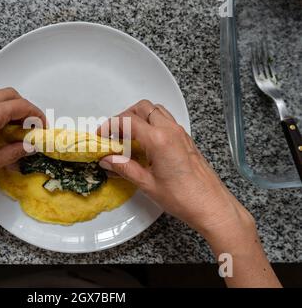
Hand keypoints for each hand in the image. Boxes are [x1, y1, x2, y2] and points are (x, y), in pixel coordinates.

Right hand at [98, 100, 253, 236]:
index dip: (110, 126)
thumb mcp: (147, 184)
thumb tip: (108, 160)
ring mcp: (180, 133)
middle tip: (113, 134)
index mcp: (159, 140)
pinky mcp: (185, 139)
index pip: (128, 121)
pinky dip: (151, 124)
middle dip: (124, 117)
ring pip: (156, 110)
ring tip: (128, 136)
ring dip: (139, 117)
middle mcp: (171, 131)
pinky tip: (145, 143)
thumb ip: (124, 168)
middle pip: (142, 108)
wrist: (211, 205)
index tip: (101, 135)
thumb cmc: (183, 198)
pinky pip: (166, 120)